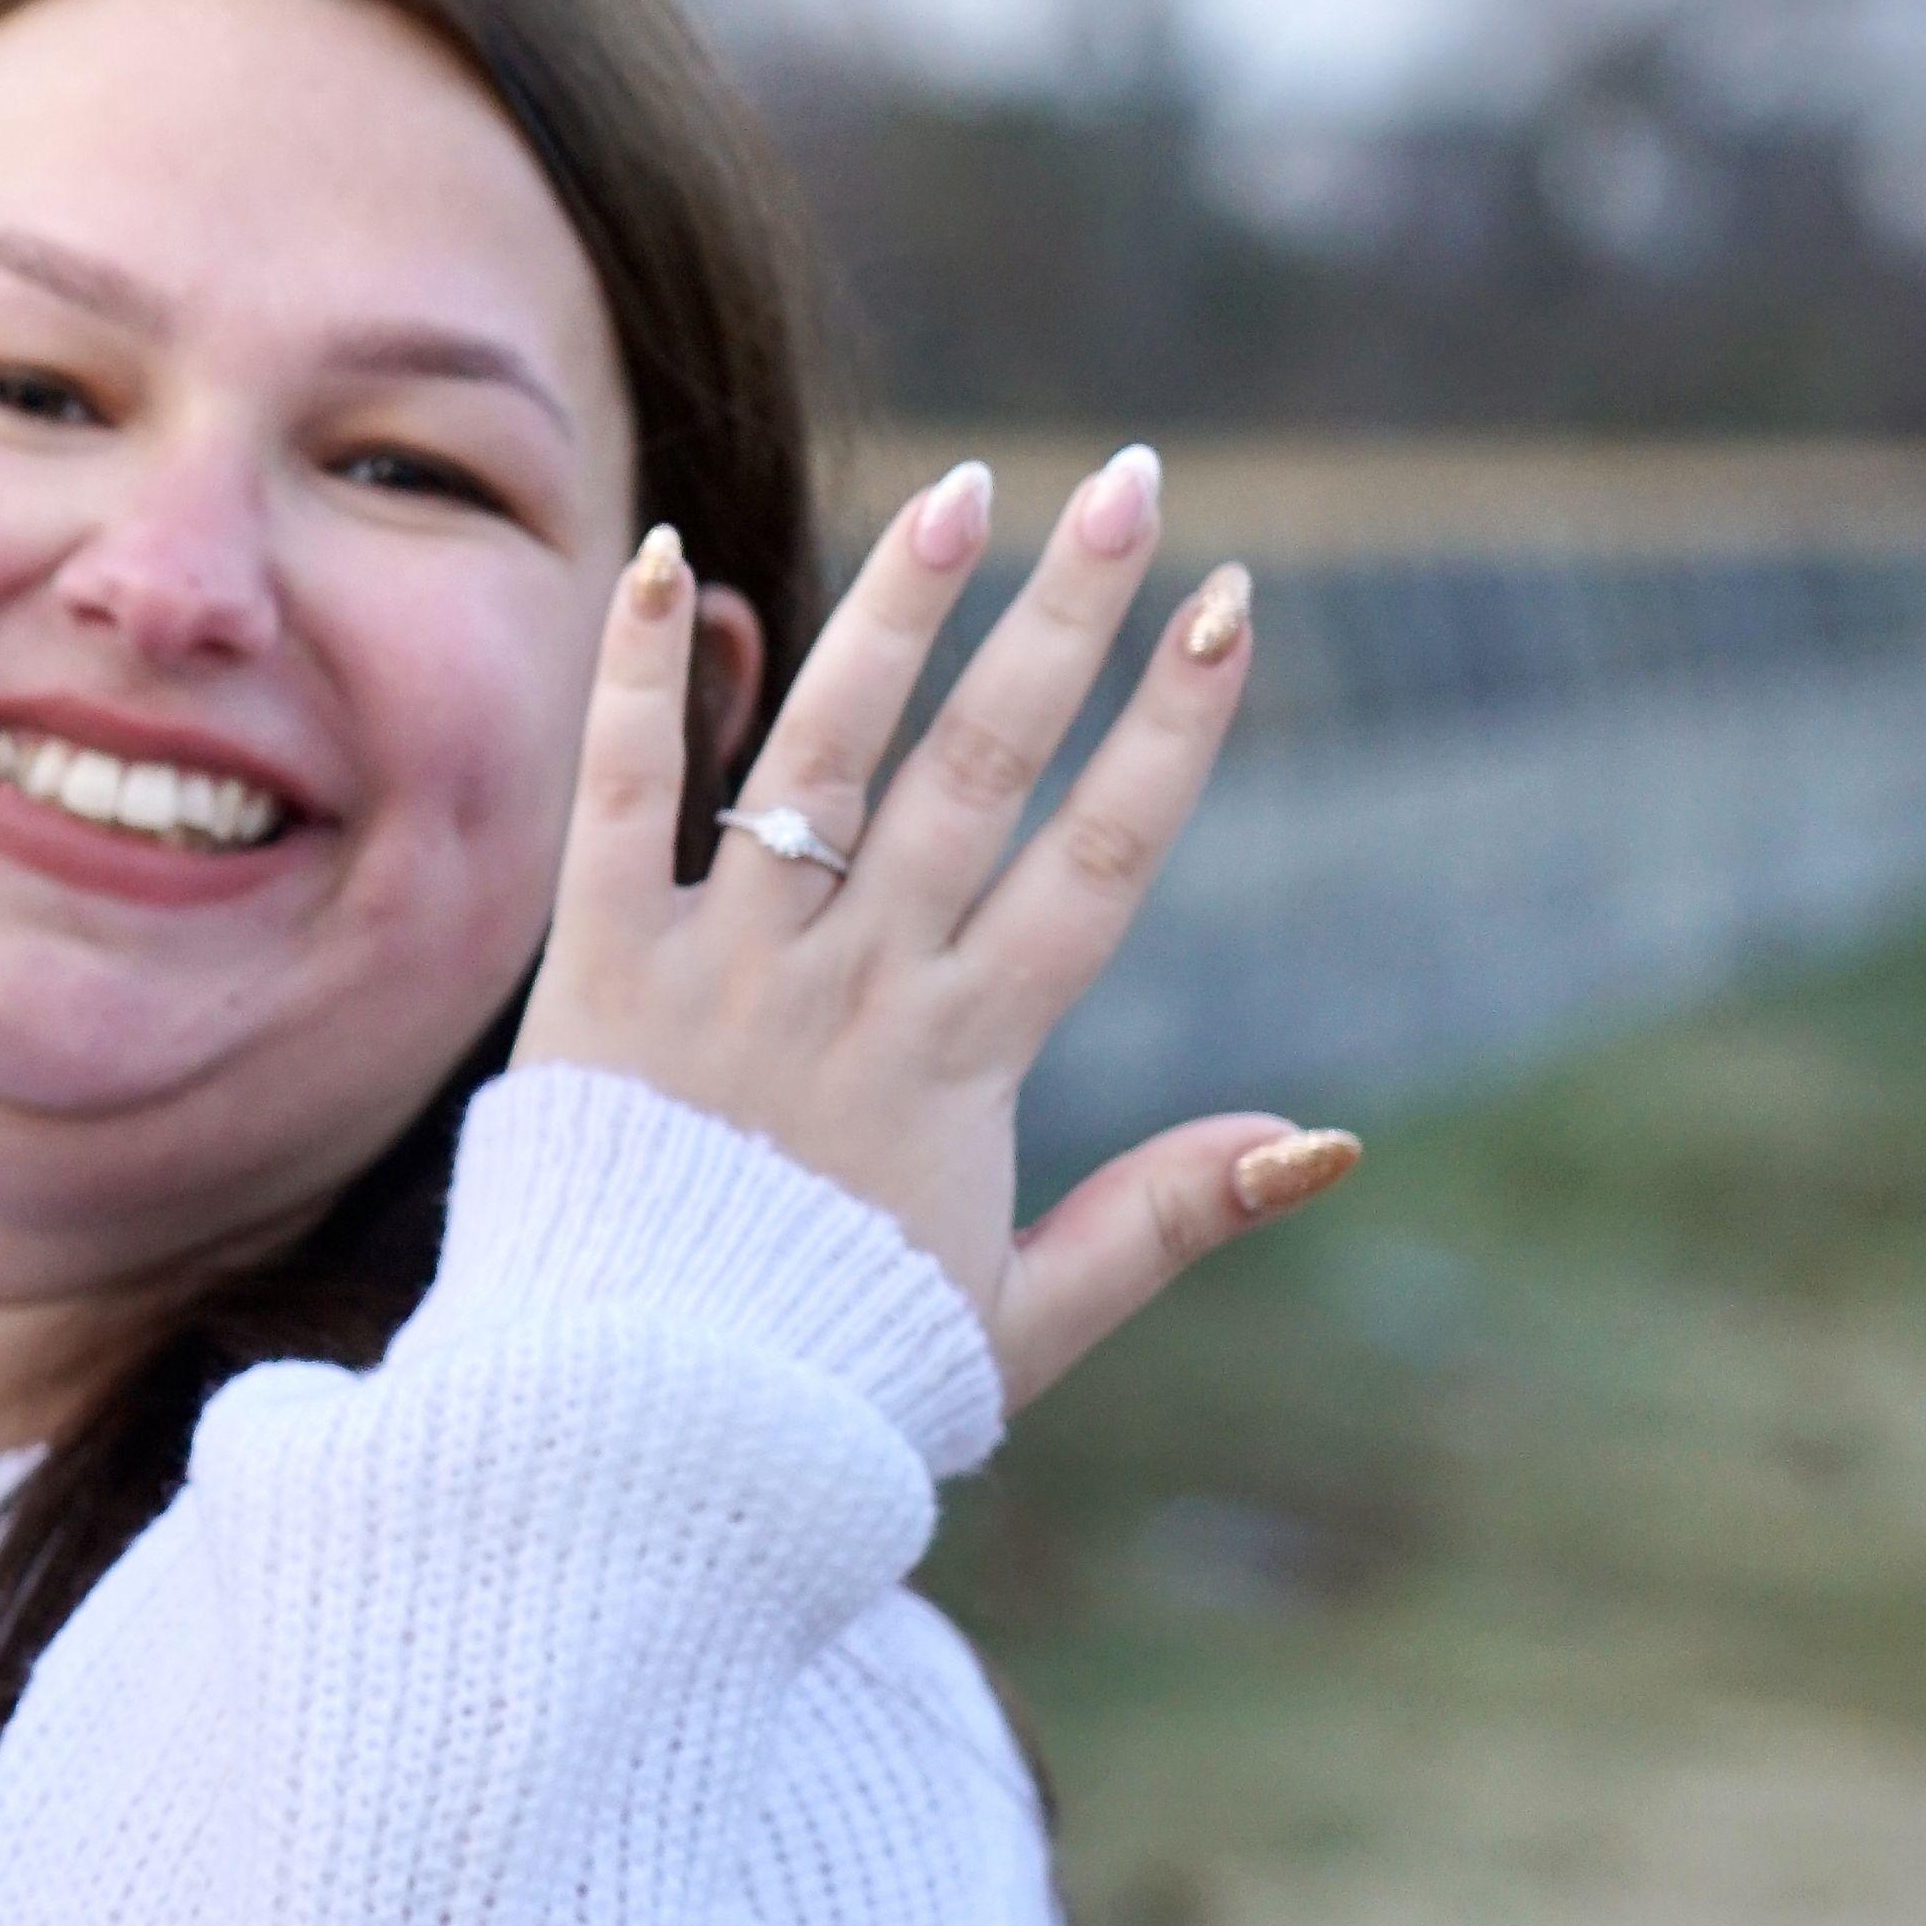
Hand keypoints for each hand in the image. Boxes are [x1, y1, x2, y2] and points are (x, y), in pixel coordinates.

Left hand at [513, 445, 1358, 1411]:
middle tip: (1135, 482)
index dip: (1175, 730)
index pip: (1099, 860)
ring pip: (820, 756)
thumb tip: (1328, 1138)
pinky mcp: (596, 976)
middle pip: (983, 771)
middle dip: (1068, 618)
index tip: (1236, 605)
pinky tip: (660, 555)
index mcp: (964, 1060)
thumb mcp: (1024, 1318)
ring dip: (895, 613)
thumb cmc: (828, 1383)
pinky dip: (639, 679)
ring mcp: (724, 972)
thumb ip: (1167, 1216)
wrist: (634, 1443)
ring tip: (966, 490)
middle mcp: (854, 989)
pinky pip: (617, 800)